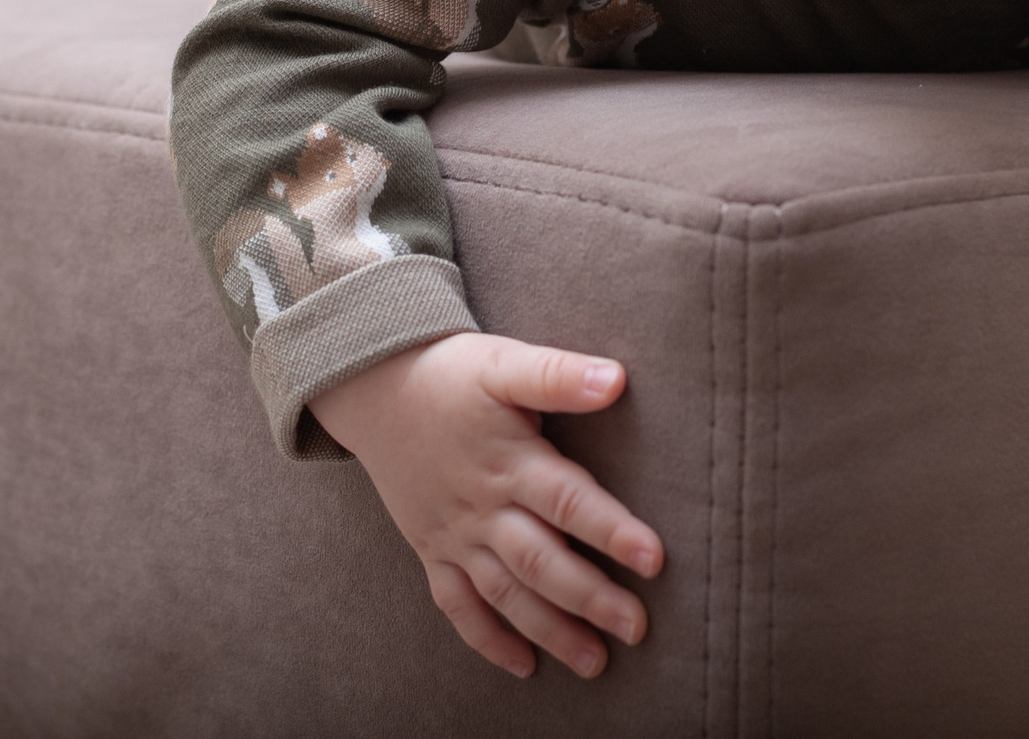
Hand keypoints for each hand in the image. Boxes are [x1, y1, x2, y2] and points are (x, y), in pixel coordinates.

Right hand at [310, 332, 664, 679]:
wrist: (375, 390)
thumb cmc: (451, 375)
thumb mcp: (503, 363)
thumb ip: (556, 375)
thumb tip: (615, 379)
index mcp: (510, 461)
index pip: (567, 501)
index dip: (610, 530)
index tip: (653, 559)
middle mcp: (484, 508)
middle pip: (541, 561)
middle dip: (589, 599)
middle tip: (635, 627)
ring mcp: (456, 535)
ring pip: (505, 593)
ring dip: (550, 630)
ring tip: (595, 661)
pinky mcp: (433, 550)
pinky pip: (457, 605)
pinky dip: (488, 638)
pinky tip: (523, 665)